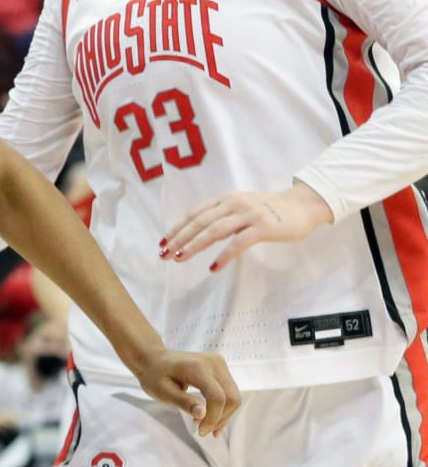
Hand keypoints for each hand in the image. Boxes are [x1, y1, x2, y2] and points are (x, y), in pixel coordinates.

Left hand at [134, 348, 239, 436]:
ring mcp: (219, 363)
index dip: (213, 418)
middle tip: (201, 430)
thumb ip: (184, 402)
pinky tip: (212, 420)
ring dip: (222, 415)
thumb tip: (203, 415)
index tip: (200, 431)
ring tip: (203, 425)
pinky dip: (223, 407)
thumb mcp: (163, 392)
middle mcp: (213, 363)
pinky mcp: (220, 368)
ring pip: (234, 396)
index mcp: (197, 367)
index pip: (217, 397)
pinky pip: (229, 391)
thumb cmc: (155, 376)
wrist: (154, 359)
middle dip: (220, 418)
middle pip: (231, 398)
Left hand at [161, 184, 332, 271]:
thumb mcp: (241, 207)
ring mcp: (249, 215)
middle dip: (179, 238)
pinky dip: (224, 255)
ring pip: (214, 230)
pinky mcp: (263, 227)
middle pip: (199, 222)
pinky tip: (213, 267)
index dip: (177, 228)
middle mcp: (233, 204)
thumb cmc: (270, 210)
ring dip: (194, 245)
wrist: (303, 205)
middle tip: (164, 254)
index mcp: (225, 199)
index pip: (194, 214)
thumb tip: (198, 233)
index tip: (162, 242)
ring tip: (180, 258)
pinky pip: (239, 242)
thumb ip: (222, 217)